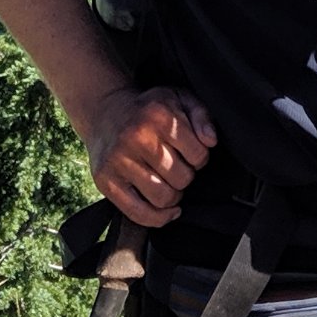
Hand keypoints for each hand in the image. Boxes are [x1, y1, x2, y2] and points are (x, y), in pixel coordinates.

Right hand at [83, 86, 218, 227]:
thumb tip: (210, 141)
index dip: (200, 158)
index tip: (189, 153)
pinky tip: (166, 209)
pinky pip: (138, 213)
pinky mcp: (106, 181)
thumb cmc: (149, 110)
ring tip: (168, 182)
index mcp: (159, 116)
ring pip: (163, 198)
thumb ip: (201, 116)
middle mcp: (137, 137)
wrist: (105, 112)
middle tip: (176, 167)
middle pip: (182, 179)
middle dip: (185, 176)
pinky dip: (157, 218)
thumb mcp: (179, 99)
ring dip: (173, 196)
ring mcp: (119, 161)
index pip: (199, 156)